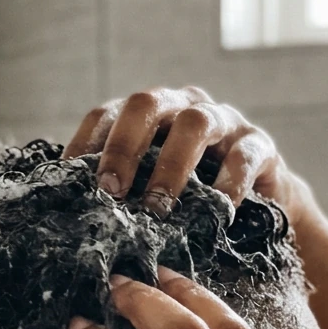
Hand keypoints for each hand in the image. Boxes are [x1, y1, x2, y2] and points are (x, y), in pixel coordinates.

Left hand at [63, 85, 315, 222]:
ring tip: (158, 208)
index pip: (106, 114)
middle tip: (111, 193)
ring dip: (171, 166)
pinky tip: (219, 210)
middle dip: (124, 148)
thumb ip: (119, 195)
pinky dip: (230, 181)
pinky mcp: (260, 145)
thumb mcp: (150, 192)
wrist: (260, 206)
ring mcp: (224, 121)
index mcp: (147, 116)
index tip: (69, 180)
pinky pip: (244, 155)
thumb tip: (67, 223)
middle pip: (146, 105)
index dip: (86, 143)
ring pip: (195, 123)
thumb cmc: (192, 200)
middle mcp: (182, 107)